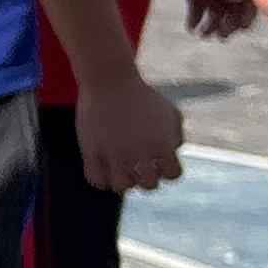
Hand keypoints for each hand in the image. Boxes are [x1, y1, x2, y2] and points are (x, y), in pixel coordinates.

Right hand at [70, 69, 185, 193]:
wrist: (110, 80)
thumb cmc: (141, 95)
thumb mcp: (169, 111)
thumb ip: (176, 135)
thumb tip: (172, 152)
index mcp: (162, 144)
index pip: (173, 175)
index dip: (167, 171)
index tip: (158, 162)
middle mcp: (140, 152)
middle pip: (149, 185)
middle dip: (145, 177)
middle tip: (138, 167)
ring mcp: (114, 153)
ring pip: (121, 187)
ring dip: (123, 181)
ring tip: (119, 170)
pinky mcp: (92, 151)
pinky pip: (95, 179)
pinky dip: (101, 180)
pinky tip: (103, 170)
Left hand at [167, 0, 255, 39]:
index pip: (252, 0)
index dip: (249, 14)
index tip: (243, 26)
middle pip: (236, 10)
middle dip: (231, 24)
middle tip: (222, 35)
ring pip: (218, 13)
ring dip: (213, 26)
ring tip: (205, 34)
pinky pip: (198, 9)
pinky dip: (195, 20)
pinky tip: (191, 27)